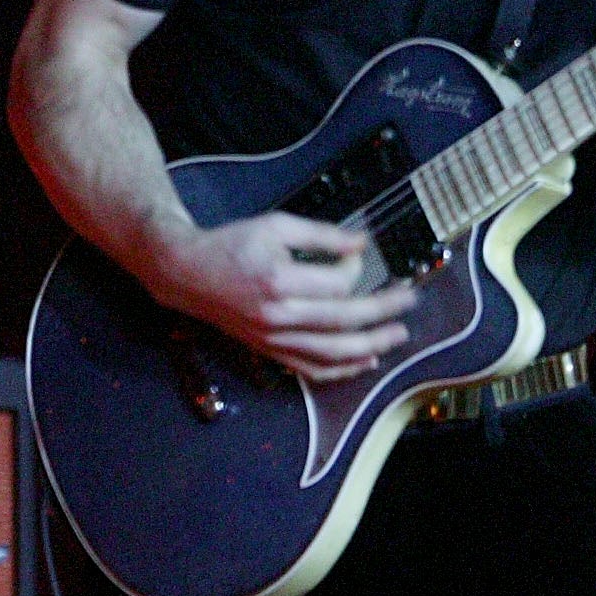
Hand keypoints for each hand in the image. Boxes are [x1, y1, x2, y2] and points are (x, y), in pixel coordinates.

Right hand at [141, 210, 416, 381]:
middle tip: (409, 301)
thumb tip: (362, 243)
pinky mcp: (269, 350)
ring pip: (330, 353)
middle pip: (342, 322)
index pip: (336, 285)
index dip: (355, 271)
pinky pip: (310, 369)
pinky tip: (366, 362)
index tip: (358, 257)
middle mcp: (276, 316)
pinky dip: (341, 370)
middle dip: (381, 312)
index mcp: (278, 281)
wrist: (187, 272)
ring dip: (370, 346)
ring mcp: (272, 339)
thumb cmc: (231, 245)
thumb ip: (322, 235)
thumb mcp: (276, 226)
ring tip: (397, 335)